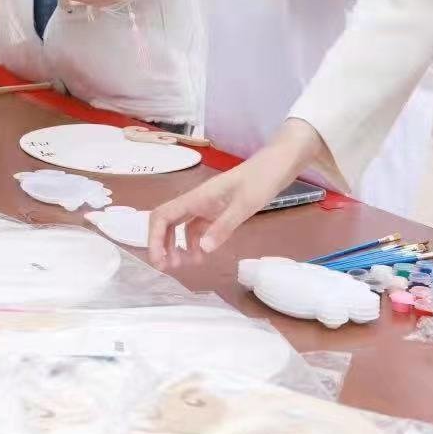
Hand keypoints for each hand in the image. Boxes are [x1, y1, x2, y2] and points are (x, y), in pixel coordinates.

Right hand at [146, 120, 323, 270]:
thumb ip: (223, 227)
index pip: (162, 217)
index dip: (155, 239)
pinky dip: (194, 242)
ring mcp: (206, 205)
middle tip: (168, 268)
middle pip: (166, 222)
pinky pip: (197, 227)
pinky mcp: (217, 209)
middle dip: (162, 245)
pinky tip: (202, 255)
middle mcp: (196, 200)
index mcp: (197, 198)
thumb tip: (202, 250)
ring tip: (185, 266)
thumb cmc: (260, 181)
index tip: (160, 262)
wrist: (277, 164)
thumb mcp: (245, 205)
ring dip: (177, 245)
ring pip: (180, 226)